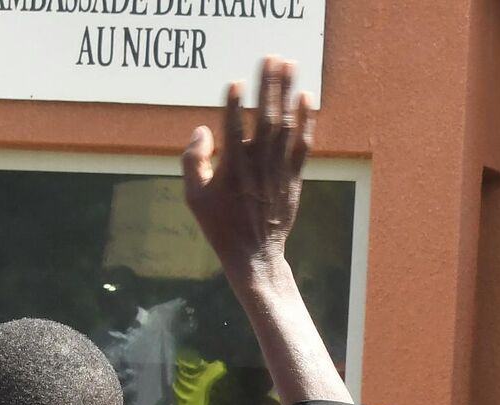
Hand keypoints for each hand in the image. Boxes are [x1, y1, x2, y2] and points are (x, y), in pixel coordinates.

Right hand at [182, 57, 314, 275]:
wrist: (254, 253)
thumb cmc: (220, 224)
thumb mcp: (193, 197)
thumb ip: (192, 161)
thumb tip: (202, 130)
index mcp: (232, 166)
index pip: (234, 126)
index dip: (235, 103)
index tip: (236, 81)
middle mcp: (258, 163)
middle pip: (265, 115)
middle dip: (269, 84)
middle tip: (272, 57)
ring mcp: (279, 168)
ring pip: (285, 122)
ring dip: (287, 91)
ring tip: (289, 64)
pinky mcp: (294, 175)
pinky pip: (302, 143)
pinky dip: (306, 120)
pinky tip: (306, 97)